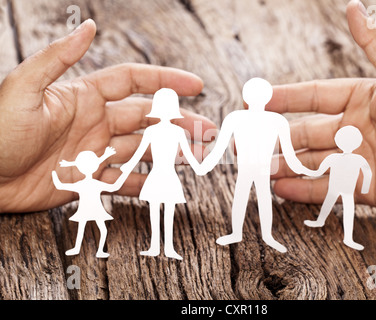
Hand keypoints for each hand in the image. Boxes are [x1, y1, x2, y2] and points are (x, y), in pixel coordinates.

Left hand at [0, 20, 215, 212]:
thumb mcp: (24, 88)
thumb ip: (58, 58)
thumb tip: (89, 25)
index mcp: (85, 97)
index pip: (134, 82)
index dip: (166, 81)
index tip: (195, 86)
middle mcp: (96, 123)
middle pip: (147, 118)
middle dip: (179, 122)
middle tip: (207, 130)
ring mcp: (94, 152)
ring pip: (141, 149)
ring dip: (170, 152)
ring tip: (196, 155)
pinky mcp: (88, 180)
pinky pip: (123, 181)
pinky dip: (144, 183)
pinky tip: (164, 185)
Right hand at [270, 1, 375, 213]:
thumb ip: (373, 44)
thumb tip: (354, 6)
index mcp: (359, 100)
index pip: (312, 96)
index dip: (283, 98)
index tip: (256, 101)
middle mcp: (352, 128)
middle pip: (303, 132)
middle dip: (274, 137)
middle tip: (246, 143)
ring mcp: (353, 158)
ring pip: (309, 160)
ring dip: (282, 164)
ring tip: (257, 168)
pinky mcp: (359, 186)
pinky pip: (324, 187)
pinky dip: (301, 188)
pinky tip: (279, 188)